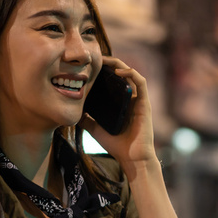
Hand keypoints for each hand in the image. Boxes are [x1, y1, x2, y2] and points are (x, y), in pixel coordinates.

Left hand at [80, 57, 157, 177]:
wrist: (132, 158)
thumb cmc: (116, 145)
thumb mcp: (95, 129)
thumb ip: (86, 119)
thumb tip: (72, 110)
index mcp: (121, 102)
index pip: (113, 81)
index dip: (104, 70)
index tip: (90, 65)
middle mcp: (131, 98)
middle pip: (122, 73)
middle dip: (110, 63)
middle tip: (96, 58)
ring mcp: (139, 99)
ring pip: (131, 73)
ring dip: (119, 64)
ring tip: (106, 60)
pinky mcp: (145, 102)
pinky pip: (141, 82)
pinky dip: (131, 73)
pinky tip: (118, 71)